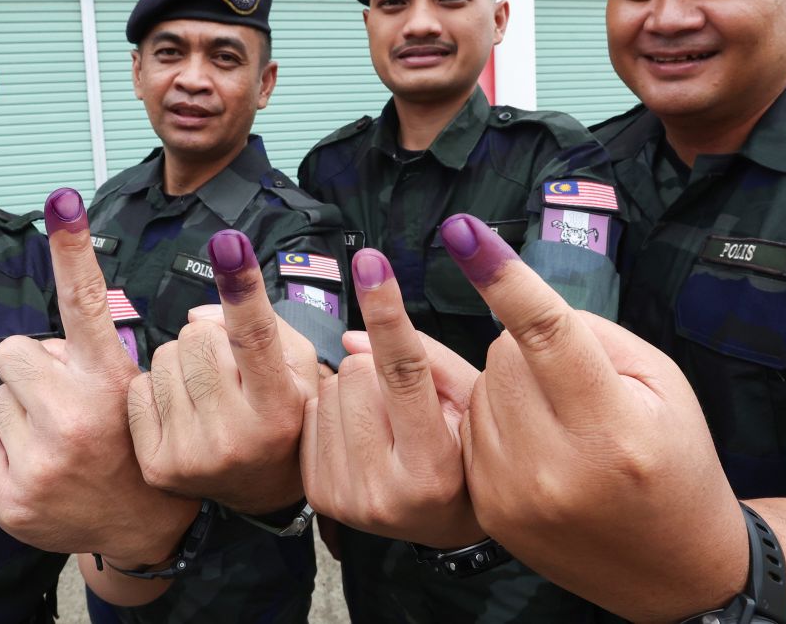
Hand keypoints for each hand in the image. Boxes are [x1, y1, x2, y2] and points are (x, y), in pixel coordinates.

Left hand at [0, 188, 197, 566]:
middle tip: (64, 403)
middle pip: (15, 350)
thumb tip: (43, 343)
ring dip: (20, 412)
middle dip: (32, 369)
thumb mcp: (134, 393)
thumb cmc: (133, 443)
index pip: (85, 302)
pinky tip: (36, 467)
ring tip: (57, 440)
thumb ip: (92, 357)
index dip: (73, 247)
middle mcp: (75, 418)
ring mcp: (40, 462)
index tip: (63, 199)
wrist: (144, 526)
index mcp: (111, 383)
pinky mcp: (10, 498)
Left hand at [127, 229, 319, 514]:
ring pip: (162, 358)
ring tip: (205, 390)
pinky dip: (156, 388)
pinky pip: (137, 388)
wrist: (262, 489)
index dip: (242, 287)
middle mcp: (235, 436)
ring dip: (180, 361)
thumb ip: (263, 326)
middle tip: (226, 364)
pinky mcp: (157, 465)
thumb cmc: (285, 414)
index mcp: (278, 408)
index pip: (255, 336)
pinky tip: (182, 411)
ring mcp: (191, 455)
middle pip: (197, 337)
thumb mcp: (300, 368)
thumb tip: (197, 314)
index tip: (230, 243)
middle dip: (208, 337)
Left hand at [302, 248, 482, 547]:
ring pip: (329, 389)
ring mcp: (345, 499)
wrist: (445, 524)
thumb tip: (352, 337)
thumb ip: (430, 361)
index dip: (388, 312)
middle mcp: (385, 492)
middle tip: (404, 399)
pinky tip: (361, 435)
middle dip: (377, 369)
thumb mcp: (476, 405)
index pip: (404, 373)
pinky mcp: (319, 495)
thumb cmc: (469, 451)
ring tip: (385, 421)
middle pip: (357, 374)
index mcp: (433, 469)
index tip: (371, 263)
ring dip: (353, 390)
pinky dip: (334, 411)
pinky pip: (309, 414)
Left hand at [441, 214, 746, 621]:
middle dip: (530, 350)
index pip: (546, 333)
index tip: (461, 231)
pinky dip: (497, 420)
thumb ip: (592, 335)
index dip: (503, 276)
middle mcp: (555, 467)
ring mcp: (515, 494)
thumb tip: (519, 307)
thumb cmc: (675, 461)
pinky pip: (470, 429)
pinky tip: (536, 444)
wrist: (672, 566)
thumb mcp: (662, 383)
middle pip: (504, 355)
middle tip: (572, 382)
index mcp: (611, 428)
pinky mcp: (489, 511)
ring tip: (559, 421)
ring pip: (483, 388)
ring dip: (511, 386)